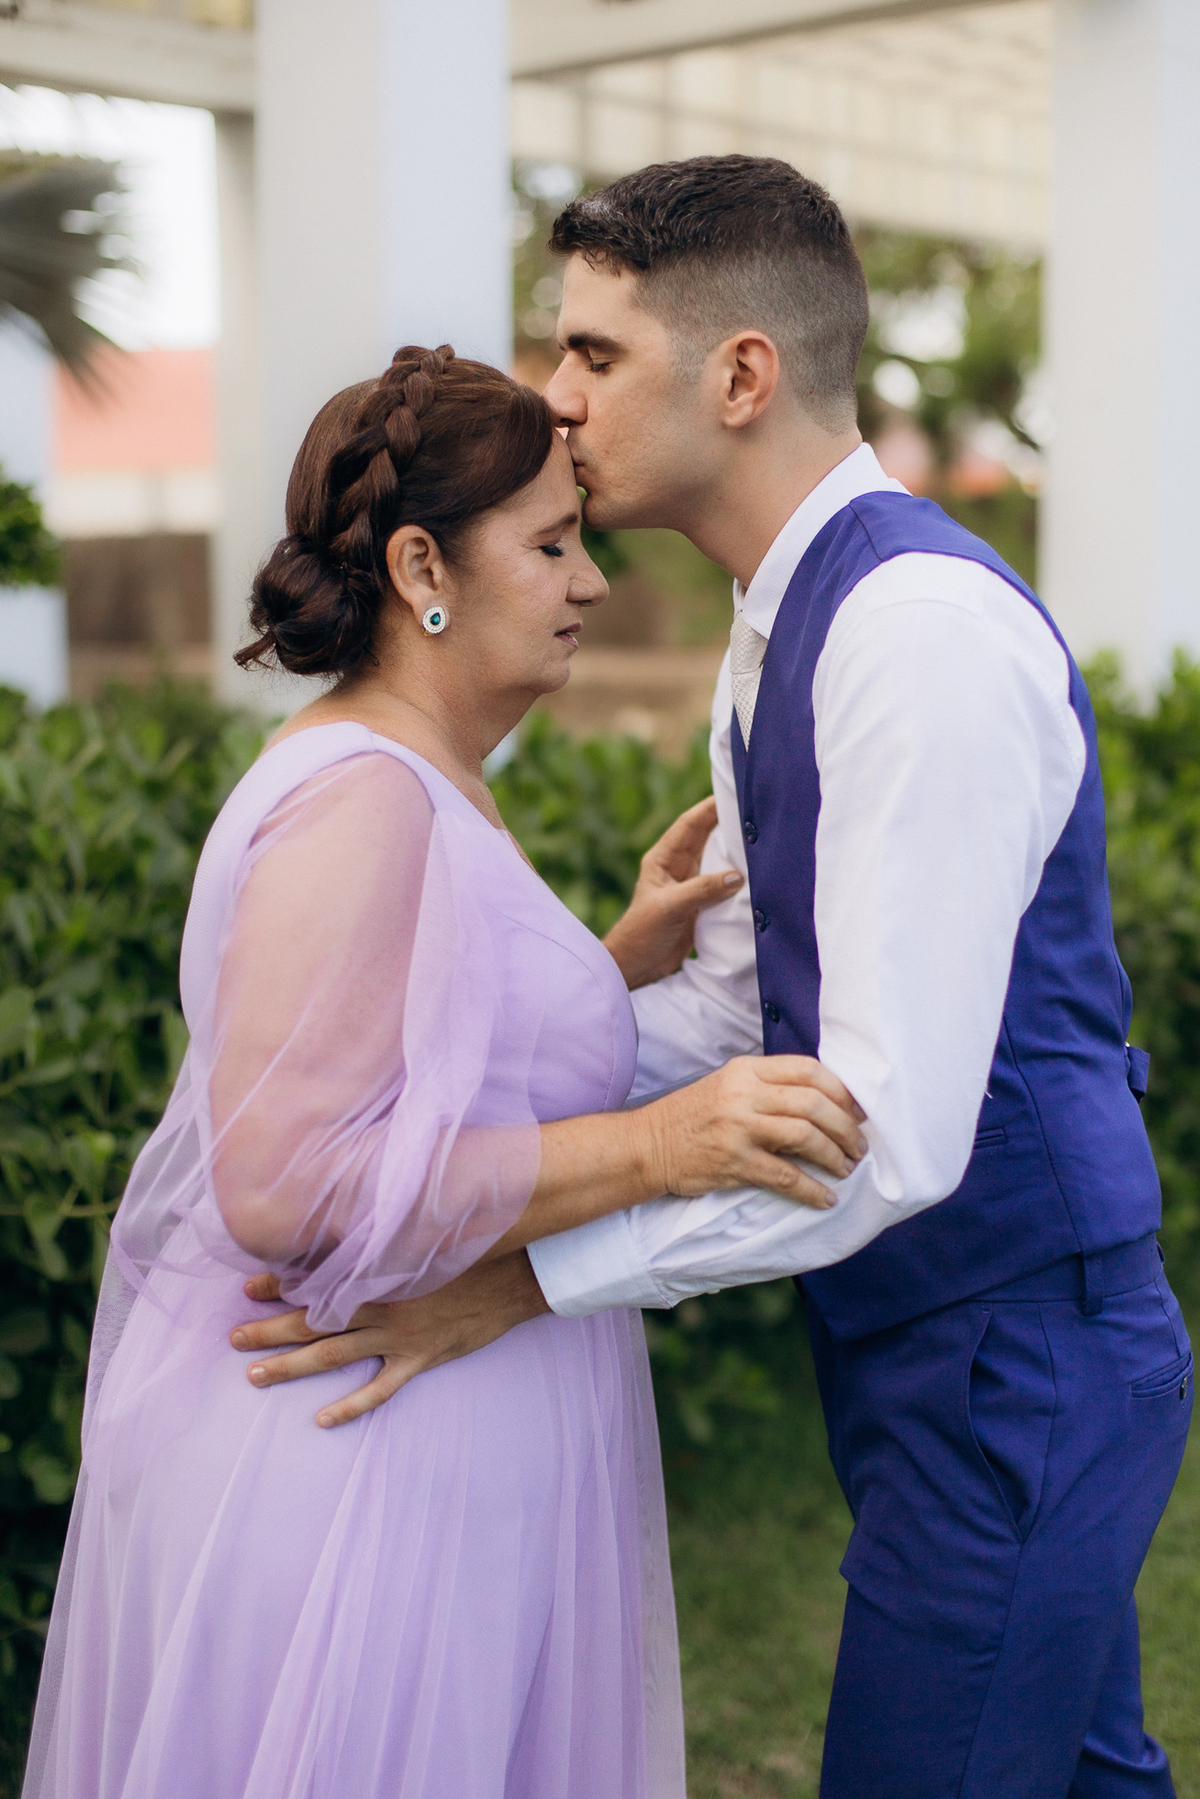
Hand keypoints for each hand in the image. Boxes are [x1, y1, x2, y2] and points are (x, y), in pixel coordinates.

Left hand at [229, 1249, 550, 1427]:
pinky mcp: (420, 1359)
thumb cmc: (470, 1247)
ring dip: (292, 1365)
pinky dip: (351, 1405)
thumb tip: (352, 1217)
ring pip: (334, 1354)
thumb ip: (387, 1232)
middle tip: (234, 1336)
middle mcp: (381, 1305)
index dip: (281, 1282)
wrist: (514, 1277)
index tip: (249, 1285)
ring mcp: (399, 1336)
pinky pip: (379, 1388)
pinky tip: (322, 1419)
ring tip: (254, 1374)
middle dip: (270, 1328)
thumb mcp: (425, 1230)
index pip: (317, 1278)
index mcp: (378, 1271)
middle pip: (314, 1320)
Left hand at [602, 796, 742, 989]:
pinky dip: (737, 879)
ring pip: (715, 860)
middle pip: (705, 838)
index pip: (688, 825)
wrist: (637, 965)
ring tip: (759, 836)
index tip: (732, 794)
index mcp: (662, 859)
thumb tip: (737, 876)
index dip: (708, 808)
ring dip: (734, 850)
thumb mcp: (671, 906)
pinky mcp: (700, 904)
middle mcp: (676, 867)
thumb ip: (702, 889)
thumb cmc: (642, 932)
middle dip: (726, 822)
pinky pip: (721, 885)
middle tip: (752, 809)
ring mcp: (689, 885)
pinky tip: (755, 874)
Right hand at [643, 1055, 866, 1209]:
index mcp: (747, 1070)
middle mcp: (744, 1094)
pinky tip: (826, 1198)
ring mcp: (739, 1128)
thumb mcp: (729, 1086)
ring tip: (846, 1168)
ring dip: (834, 1156)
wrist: (649, 1145)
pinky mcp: (734, 1163)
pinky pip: (786, 1176)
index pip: (809, 1070)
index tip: (858, 1112)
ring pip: (806, 1136)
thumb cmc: (693, 1116)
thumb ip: (770, 1087)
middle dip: (846, 1128)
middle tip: (859, 1146)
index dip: (842, 1092)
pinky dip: (812, 1190)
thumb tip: (825, 1102)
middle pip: (814, 1104)